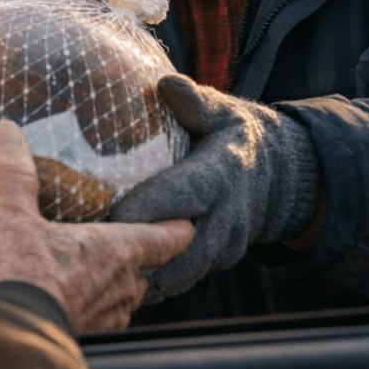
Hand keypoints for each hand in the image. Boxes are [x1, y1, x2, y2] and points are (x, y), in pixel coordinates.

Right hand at [0, 119, 193, 331]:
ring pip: (123, 301)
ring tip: (96, 274)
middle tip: (131, 243)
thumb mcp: (10, 215)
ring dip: (114, 288)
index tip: (189, 219)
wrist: (0, 340)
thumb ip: (12, 174)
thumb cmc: (17, 275)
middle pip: (146, 271)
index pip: (167, 237)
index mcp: (116, 250)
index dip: (180, 227)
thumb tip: (5, 131)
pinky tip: (66, 304)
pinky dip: (88, 311)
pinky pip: (97, 323)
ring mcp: (103, 320)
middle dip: (141, 259)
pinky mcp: (80, 341)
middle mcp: (119, 288)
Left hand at [109, 75, 321, 299]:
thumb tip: (167, 84)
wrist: (276, 173)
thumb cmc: (233, 134)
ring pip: (181, 274)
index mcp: (222, 174)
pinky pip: (181, 280)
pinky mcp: (216, 262)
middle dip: (139, 254)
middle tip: (92, 254)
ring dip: (142, 276)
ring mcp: (224, 246)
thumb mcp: (221, 111)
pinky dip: (151, 283)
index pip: (185, 196)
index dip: (149, 208)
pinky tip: (115, 282)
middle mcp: (227, 217)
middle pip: (181, 248)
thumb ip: (196, 102)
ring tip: (97, 274)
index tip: (111, 213)